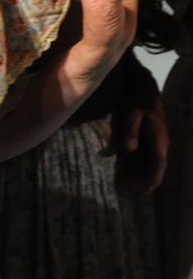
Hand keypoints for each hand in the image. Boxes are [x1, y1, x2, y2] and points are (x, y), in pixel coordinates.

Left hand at [107, 61, 168, 191]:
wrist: (142, 88)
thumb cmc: (138, 101)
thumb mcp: (132, 113)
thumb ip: (130, 131)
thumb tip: (127, 150)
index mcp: (159, 142)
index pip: (157, 167)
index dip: (148, 180)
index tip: (139, 190)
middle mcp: (158, 146)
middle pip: (152, 170)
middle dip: (139, 181)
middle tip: (122, 188)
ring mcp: (151, 144)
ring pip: (144, 166)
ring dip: (133, 176)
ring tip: (119, 185)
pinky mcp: (143, 141)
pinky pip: (137, 158)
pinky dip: (129, 167)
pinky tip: (118, 173)